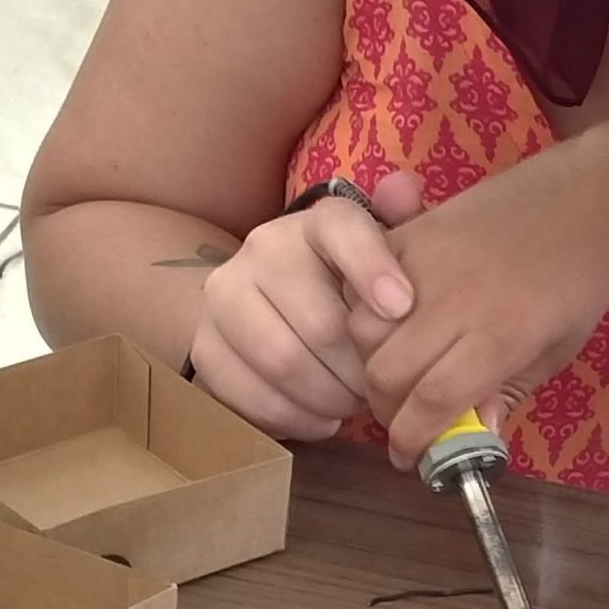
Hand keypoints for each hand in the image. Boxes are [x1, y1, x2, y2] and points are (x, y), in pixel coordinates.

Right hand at [189, 175, 425, 440]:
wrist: (269, 304)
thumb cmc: (351, 287)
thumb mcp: (387, 255)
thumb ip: (403, 225)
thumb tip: (403, 190)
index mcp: (316, 223)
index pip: (342, 230)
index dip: (373, 269)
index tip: (402, 309)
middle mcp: (263, 249)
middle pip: (321, 323)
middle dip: (362, 370)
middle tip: (385, 389)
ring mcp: (224, 297)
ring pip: (283, 362)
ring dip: (330, 398)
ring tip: (353, 403)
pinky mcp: (205, 347)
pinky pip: (254, 396)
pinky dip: (297, 418)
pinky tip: (322, 418)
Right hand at [359, 139, 608, 467]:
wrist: (589, 195)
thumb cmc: (584, 278)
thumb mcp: (559, 349)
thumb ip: (509, 391)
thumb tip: (473, 434)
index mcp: (500, 336)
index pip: (432, 400)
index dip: (413, 438)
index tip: (409, 458)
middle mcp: (454, 301)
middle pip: (386, 371)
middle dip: (386, 409)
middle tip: (402, 418)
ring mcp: (426, 262)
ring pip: (362, 329)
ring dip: (370, 363)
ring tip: (396, 377)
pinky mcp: (412, 232)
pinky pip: (364, 285)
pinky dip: (367, 316)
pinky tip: (392, 330)